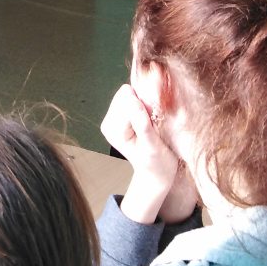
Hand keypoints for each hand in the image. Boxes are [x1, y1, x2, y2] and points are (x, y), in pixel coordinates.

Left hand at [101, 84, 183, 223]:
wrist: (157, 172)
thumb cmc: (158, 162)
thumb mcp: (153, 146)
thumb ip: (143, 125)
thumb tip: (134, 101)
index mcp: (113, 129)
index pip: (126, 101)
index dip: (145, 107)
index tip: (154, 125)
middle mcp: (108, 122)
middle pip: (126, 94)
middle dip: (143, 105)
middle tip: (153, 126)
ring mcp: (113, 117)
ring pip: (130, 93)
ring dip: (145, 105)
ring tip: (151, 125)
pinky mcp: (121, 114)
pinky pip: (133, 96)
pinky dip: (144, 105)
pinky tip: (149, 121)